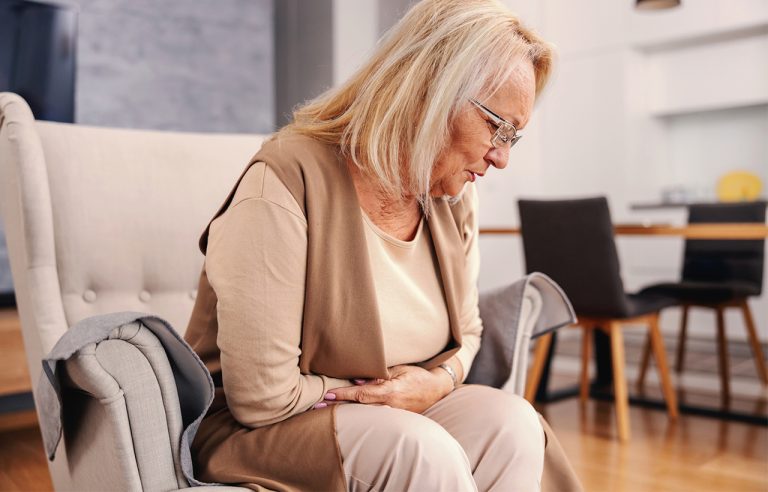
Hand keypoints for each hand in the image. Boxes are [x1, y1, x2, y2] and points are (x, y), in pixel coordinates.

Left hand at [323, 364, 453, 413]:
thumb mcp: (399, 370)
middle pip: (359, 408)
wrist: (438, 389)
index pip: (362, 394)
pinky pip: (374, 419)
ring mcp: (393, 415)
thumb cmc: (417, 376)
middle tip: (315, 408)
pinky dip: (358, 417)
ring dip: (345, 414)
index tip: (327, 395)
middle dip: (337, 408)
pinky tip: (346, 418)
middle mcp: (390, 406)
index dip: (344, 395)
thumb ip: (378, 375)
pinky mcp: (395, 420)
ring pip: (364, 416)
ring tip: (324, 413)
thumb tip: (357, 379)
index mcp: (391, 391)